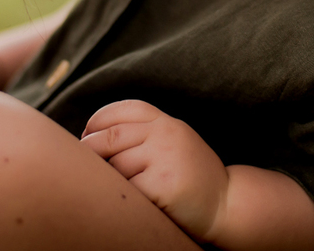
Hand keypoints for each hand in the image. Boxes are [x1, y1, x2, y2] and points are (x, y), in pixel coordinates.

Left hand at [81, 100, 228, 242]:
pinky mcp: (162, 185)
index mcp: (166, 122)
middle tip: (87, 167)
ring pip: (116, 166)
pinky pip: (127, 189)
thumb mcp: (173, 142)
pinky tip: (136, 201)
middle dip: (90, 151)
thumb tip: (92, 136)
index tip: (87, 136)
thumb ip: (144, 133)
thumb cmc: (191, 175)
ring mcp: (165, 158)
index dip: (97, 122)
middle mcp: (166, 134)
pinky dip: (125, 197)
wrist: (226, 203)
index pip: (122, 110)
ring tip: (122, 188)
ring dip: (111, 179)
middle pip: (110, 137)